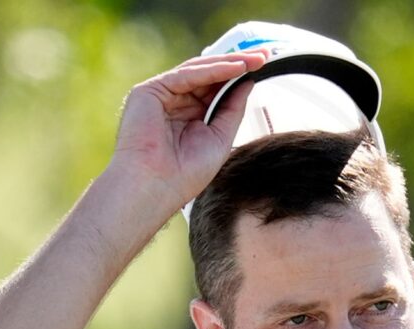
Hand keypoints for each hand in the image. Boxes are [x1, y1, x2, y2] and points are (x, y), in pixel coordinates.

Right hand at [111, 50, 268, 212]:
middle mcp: (174, 102)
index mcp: (189, 115)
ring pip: (199, 71)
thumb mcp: (220, 138)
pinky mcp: (149, 91)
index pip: (216, 88)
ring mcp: (160, 95)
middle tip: (264, 56)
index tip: (264, 66)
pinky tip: (235, 68)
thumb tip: (247, 82)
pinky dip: (212, 70)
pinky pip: (187, 74)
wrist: (156, 187)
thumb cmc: (184, 174)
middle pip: (209, 75)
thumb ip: (232, 109)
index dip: (239, 76)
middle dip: (238, 64)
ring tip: (255, 59)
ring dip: (229, 63)